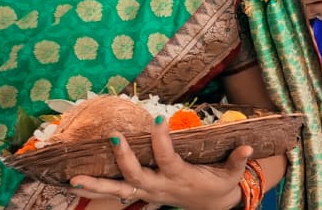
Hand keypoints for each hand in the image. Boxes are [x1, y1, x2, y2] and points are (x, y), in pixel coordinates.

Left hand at [68, 117, 245, 209]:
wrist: (211, 205)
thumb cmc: (220, 184)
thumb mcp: (231, 174)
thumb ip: (237, 160)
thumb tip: (248, 146)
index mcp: (180, 178)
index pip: (167, 158)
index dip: (162, 141)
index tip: (158, 120)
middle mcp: (160, 187)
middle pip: (136, 176)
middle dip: (124, 159)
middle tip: (114, 138)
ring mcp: (148, 193)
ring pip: (118, 191)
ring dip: (95, 185)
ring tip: (73, 178)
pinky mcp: (141, 194)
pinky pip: (115, 193)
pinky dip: (95, 189)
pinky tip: (74, 183)